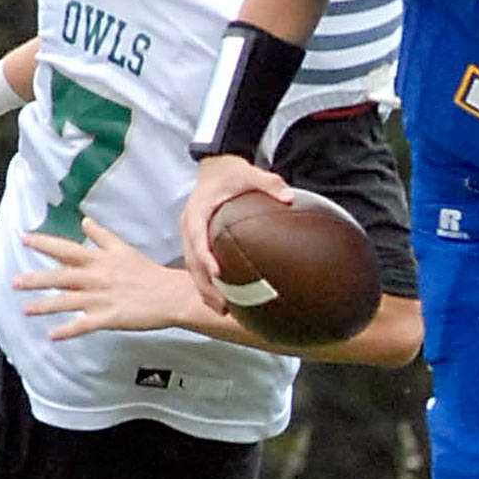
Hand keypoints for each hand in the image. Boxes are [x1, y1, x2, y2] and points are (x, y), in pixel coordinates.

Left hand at [15, 217, 193, 338]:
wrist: (170, 295)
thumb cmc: (147, 271)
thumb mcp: (123, 248)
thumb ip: (102, 236)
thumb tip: (85, 221)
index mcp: (99, 260)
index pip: (67, 249)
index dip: (45, 243)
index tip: (24, 239)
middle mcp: (97, 278)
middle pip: (62, 277)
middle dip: (37, 279)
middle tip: (15, 282)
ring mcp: (102, 299)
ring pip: (68, 302)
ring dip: (46, 306)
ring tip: (26, 310)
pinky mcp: (110, 318)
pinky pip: (85, 324)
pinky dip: (69, 330)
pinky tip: (52, 335)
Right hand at [180, 154, 294, 312]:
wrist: (215, 167)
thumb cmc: (230, 173)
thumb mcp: (249, 173)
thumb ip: (269, 183)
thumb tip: (289, 197)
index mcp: (197, 212)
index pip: (197, 237)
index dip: (205, 257)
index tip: (218, 274)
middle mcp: (189, 226)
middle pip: (192, 261)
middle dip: (205, 285)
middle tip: (222, 305)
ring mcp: (190, 235)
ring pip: (192, 267)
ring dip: (204, 290)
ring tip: (222, 310)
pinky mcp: (196, 241)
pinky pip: (198, 265)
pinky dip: (207, 283)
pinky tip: (223, 298)